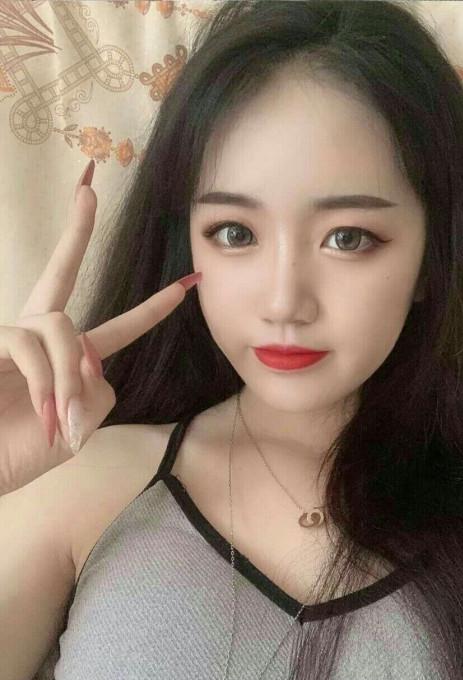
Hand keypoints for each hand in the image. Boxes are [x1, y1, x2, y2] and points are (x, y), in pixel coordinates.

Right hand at [0, 160, 201, 495]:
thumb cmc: (25, 449)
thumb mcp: (80, 425)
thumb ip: (98, 389)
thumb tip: (89, 356)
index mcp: (70, 357)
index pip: (117, 328)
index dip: (150, 311)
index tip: (185, 287)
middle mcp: (39, 336)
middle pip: (61, 272)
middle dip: (76, 230)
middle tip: (87, 187)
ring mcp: (12, 335)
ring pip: (62, 327)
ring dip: (69, 373)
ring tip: (60, 417)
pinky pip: (32, 344)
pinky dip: (47, 380)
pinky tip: (44, 411)